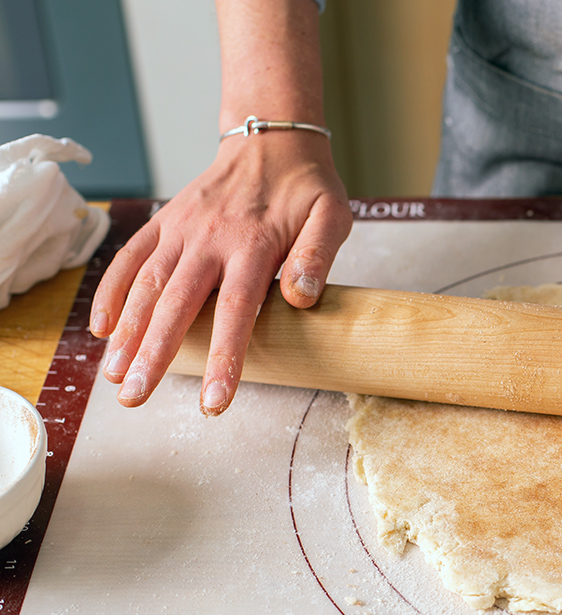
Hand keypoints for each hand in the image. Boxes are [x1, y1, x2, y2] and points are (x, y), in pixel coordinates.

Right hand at [90, 134, 351, 414]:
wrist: (271, 138)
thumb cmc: (307, 188)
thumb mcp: (332, 215)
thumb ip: (318, 255)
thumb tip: (301, 298)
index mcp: (253, 244)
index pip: (236, 311)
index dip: (225, 358)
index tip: (215, 401)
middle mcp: (209, 238)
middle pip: (177, 304)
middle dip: (154, 354)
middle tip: (134, 397)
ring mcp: (181, 229)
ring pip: (147, 285)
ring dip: (126, 332)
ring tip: (113, 376)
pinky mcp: (164, 222)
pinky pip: (131, 257)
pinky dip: (112, 291)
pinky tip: (101, 328)